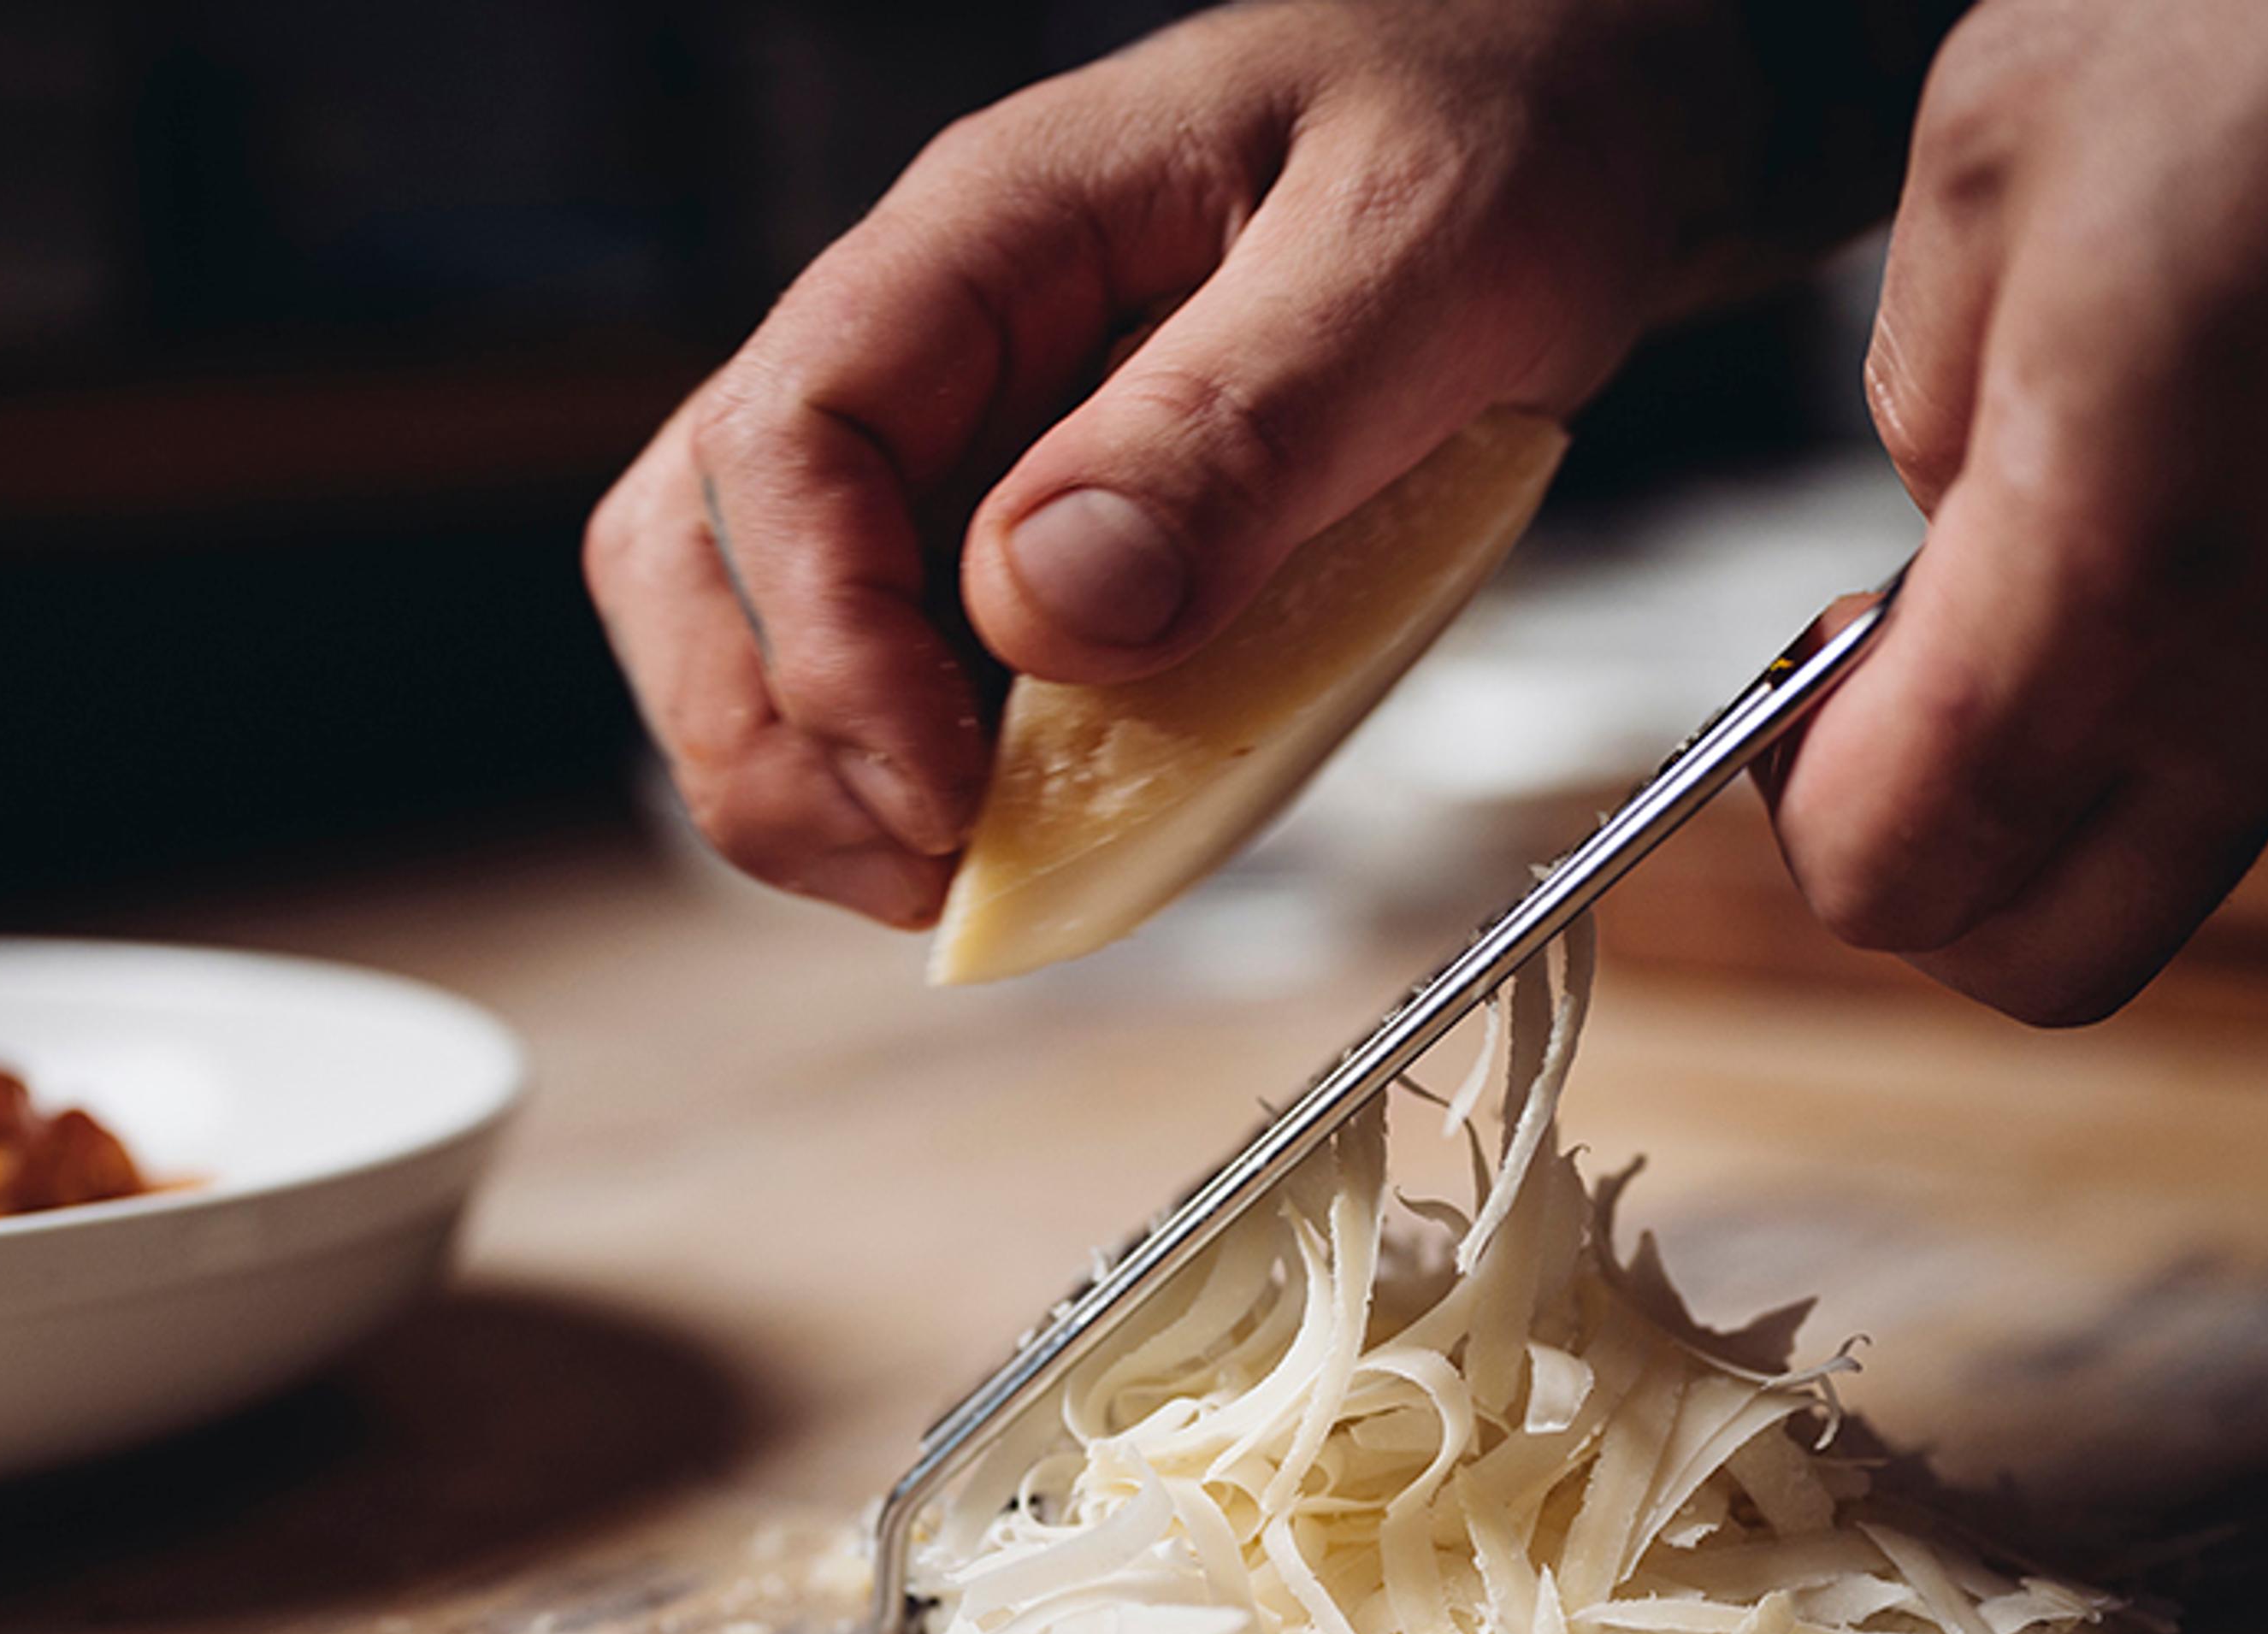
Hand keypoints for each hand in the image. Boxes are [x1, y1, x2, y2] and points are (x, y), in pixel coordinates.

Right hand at [584, 0, 1727, 926]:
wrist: (1567, 126)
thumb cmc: (1491, 141)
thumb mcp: (1413, 258)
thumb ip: (1237, 426)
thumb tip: (1053, 610)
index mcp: (990, 234)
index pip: (793, 439)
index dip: (829, 645)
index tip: (945, 791)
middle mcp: (932, 338)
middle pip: (700, 546)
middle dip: (773, 741)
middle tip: (926, 873)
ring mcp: (962, 437)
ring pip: (759, 617)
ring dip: (818, 776)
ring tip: (956, 874)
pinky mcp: (1019, 528)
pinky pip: (902, 659)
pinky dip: (926, 771)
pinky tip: (1030, 828)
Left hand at [1770, 0, 2267, 1025]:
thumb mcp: (1999, 149)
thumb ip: (1921, 382)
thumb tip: (1940, 503)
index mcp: (2116, 570)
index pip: (1893, 872)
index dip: (1801, 808)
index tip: (1798, 692)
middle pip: (2045, 959)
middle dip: (1935, 871)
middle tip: (1899, 701)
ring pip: (2178, 846)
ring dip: (2072, 769)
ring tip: (2048, 560)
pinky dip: (2201, 668)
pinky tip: (2193, 486)